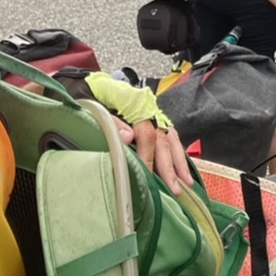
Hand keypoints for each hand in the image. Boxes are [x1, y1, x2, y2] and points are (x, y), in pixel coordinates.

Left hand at [81, 71, 194, 194]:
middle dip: (170, 166)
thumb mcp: (94, 107)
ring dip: (179, 162)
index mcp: (135, 107)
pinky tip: (182, 168)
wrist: (87, 87)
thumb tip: (128, 137)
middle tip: (176, 188)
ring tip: (188, 182)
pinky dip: (176, 153)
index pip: (147, 136)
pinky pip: (169, 137)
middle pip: (163, 140)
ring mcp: (152, 116)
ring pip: (170, 139)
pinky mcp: (151, 121)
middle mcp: (148, 112)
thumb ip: (111, 123)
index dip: (148, 157)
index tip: (148, 176)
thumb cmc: (90, 98)